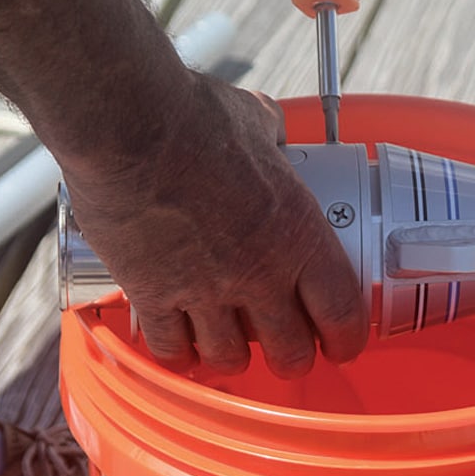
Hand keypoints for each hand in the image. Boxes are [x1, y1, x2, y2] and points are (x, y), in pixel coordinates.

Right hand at [61, 75, 367, 377]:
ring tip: (233, 348)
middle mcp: (258, 274)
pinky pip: (171, 349)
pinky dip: (179, 354)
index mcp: (298, 233)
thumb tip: (273, 134)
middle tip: (289, 349)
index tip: (342, 342)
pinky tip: (183, 347)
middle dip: (292, 356)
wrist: (128, 125)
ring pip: (230, 358)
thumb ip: (273, 138)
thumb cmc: (195, 117)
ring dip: (235, 357)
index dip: (347, 338)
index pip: (341, 311)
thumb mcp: (257, 122)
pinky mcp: (152, 295)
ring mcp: (204, 290)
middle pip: (290, 351)